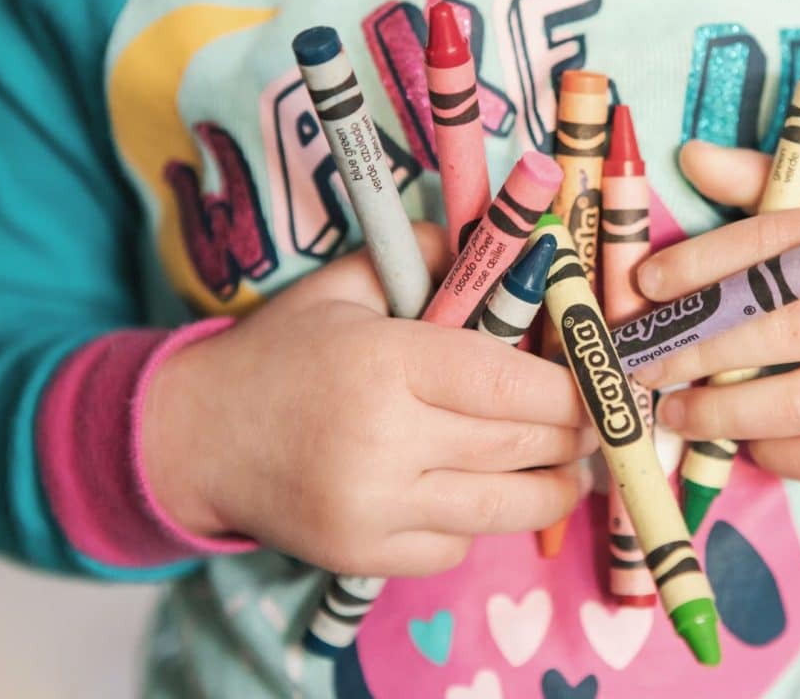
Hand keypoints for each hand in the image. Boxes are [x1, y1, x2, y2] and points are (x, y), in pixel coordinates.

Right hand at [143, 222, 592, 576]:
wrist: (198, 436)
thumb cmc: (282, 353)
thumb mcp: (345, 285)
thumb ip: (425, 254)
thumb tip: (505, 242)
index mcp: (386, 361)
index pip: (512, 381)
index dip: (573, 387)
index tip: (601, 383)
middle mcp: (384, 440)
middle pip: (521, 445)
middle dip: (576, 435)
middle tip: (599, 422)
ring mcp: (374, 508)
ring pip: (505, 508)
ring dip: (553, 487)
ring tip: (568, 467)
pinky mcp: (365, 556)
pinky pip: (458, 546)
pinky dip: (482, 522)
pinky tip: (478, 492)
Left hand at [632, 141, 799, 481]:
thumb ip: (767, 186)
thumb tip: (690, 156)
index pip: (780, 243)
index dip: (704, 264)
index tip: (647, 285)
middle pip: (784, 330)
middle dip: (700, 350)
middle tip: (645, 362)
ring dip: (723, 413)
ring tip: (674, 411)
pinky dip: (773, 452)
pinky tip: (739, 438)